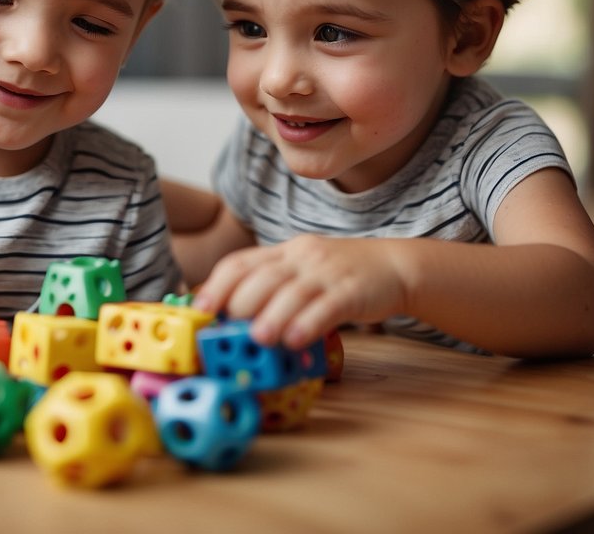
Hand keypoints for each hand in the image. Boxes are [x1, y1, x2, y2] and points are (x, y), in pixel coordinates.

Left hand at [192, 234, 408, 349]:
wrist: (394, 266)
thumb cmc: (338, 276)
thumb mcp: (300, 272)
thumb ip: (270, 290)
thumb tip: (230, 320)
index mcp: (283, 252)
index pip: (240, 262)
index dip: (216, 286)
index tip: (200, 310)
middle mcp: (302, 257)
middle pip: (264, 276)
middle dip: (242, 303)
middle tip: (228, 330)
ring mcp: (328, 272)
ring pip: (294, 291)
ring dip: (273, 316)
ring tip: (259, 339)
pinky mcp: (354, 291)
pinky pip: (328, 306)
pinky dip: (310, 323)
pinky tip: (297, 340)